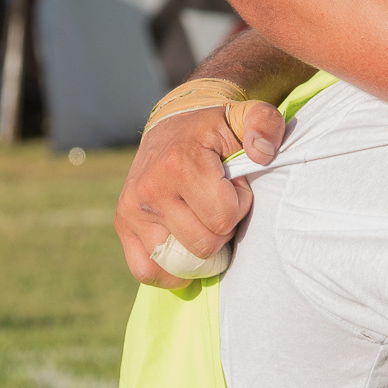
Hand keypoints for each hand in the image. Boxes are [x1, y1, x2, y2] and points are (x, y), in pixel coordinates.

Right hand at [114, 102, 284, 286]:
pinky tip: (185, 250)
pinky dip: (170, 271)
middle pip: (204, 245)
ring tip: (202, 219)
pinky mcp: (123, 225)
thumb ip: (265, 124)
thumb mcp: (244, 116)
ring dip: (199, 248)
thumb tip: (263, 153)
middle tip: (218, 203)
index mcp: (180, 163)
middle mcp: (151, 188)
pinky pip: (147, 272)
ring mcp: (133, 210)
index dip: (239, 206)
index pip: (224, 217)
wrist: (173, 126)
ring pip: (179, 262)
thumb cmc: (215, 129)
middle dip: (222, 228)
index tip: (234, 187)